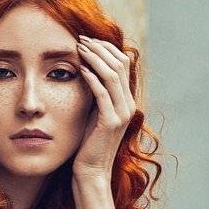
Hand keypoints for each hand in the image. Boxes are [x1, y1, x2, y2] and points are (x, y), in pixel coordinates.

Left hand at [71, 34, 135, 180]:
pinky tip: (80, 69)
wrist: (92, 169)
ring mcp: (122, 114)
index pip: (123, 63)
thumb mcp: (95, 111)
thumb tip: (88, 68)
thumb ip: (98, 92)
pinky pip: (102, 93)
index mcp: (128, 100)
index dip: (107, 48)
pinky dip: (91, 78)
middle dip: (100, 48)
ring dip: (94, 58)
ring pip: (112, 75)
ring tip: (79, 49)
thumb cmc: (89, 141)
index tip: (88, 40)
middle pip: (120, 64)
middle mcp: (129, 104)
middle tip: (81, 39)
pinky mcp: (110, 122)